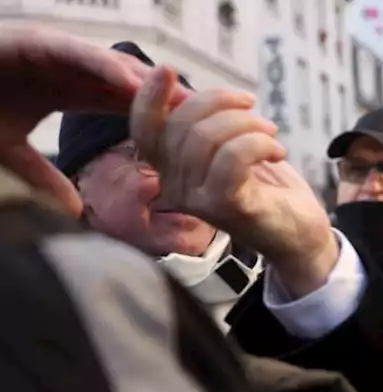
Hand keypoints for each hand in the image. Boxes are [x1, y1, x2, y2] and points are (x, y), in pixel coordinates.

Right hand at [0, 24, 189, 213]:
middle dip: (172, 99)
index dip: (164, 122)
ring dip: (149, 83)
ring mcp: (55, 52)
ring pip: (112, 66)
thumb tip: (72, 212)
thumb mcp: (11, 152)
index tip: (200, 141)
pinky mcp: (34, 41)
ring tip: (186, 101)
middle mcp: (71, 68)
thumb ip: (43, 177)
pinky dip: (104, 66)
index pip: (129, 106)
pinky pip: (76, 53)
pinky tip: (132, 83)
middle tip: (215, 117)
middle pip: (134, 84)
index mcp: (72, 90)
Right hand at [130, 66, 337, 294]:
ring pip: (207, 136)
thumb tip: (184, 92)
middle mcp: (175, 187)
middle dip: (222, 103)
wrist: (300, 236)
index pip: (144, 131)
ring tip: (271, 133)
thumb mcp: (231, 150)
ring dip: (248, 123)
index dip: (149, 97)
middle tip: (255, 109)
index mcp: (170, 171)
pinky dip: (259, 143)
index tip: (167, 69)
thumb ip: (206, 126)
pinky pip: (233, 156)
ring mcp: (198, 200)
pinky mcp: (226, 206)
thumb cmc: (267, 188)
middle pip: (182, 124)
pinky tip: (278, 152)